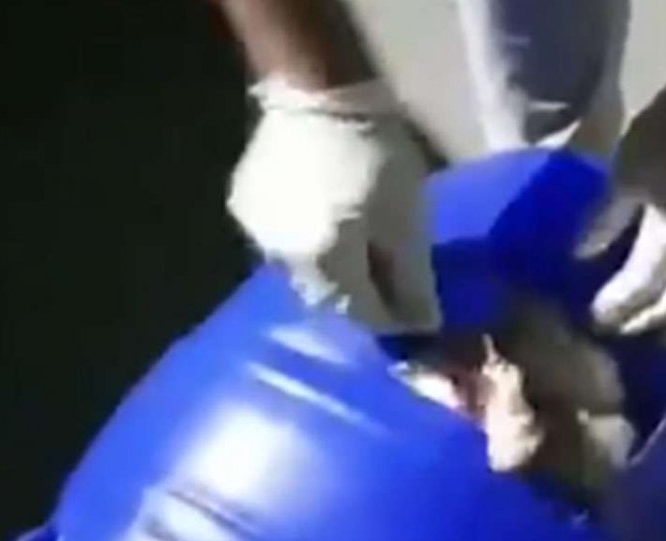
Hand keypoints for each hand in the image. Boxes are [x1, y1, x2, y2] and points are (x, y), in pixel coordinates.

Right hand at [228, 77, 439, 332]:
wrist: (318, 89)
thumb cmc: (375, 152)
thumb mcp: (407, 217)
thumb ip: (412, 279)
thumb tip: (421, 326)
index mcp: (325, 264)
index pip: (363, 316)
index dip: (394, 319)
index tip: (419, 312)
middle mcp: (282, 261)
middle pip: (330, 300)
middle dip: (362, 298)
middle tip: (391, 284)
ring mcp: (257, 235)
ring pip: (303, 274)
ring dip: (332, 273)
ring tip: (359, 254)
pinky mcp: (244, 208)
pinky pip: (282, 245)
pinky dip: (307, 245)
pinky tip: (324, 224)